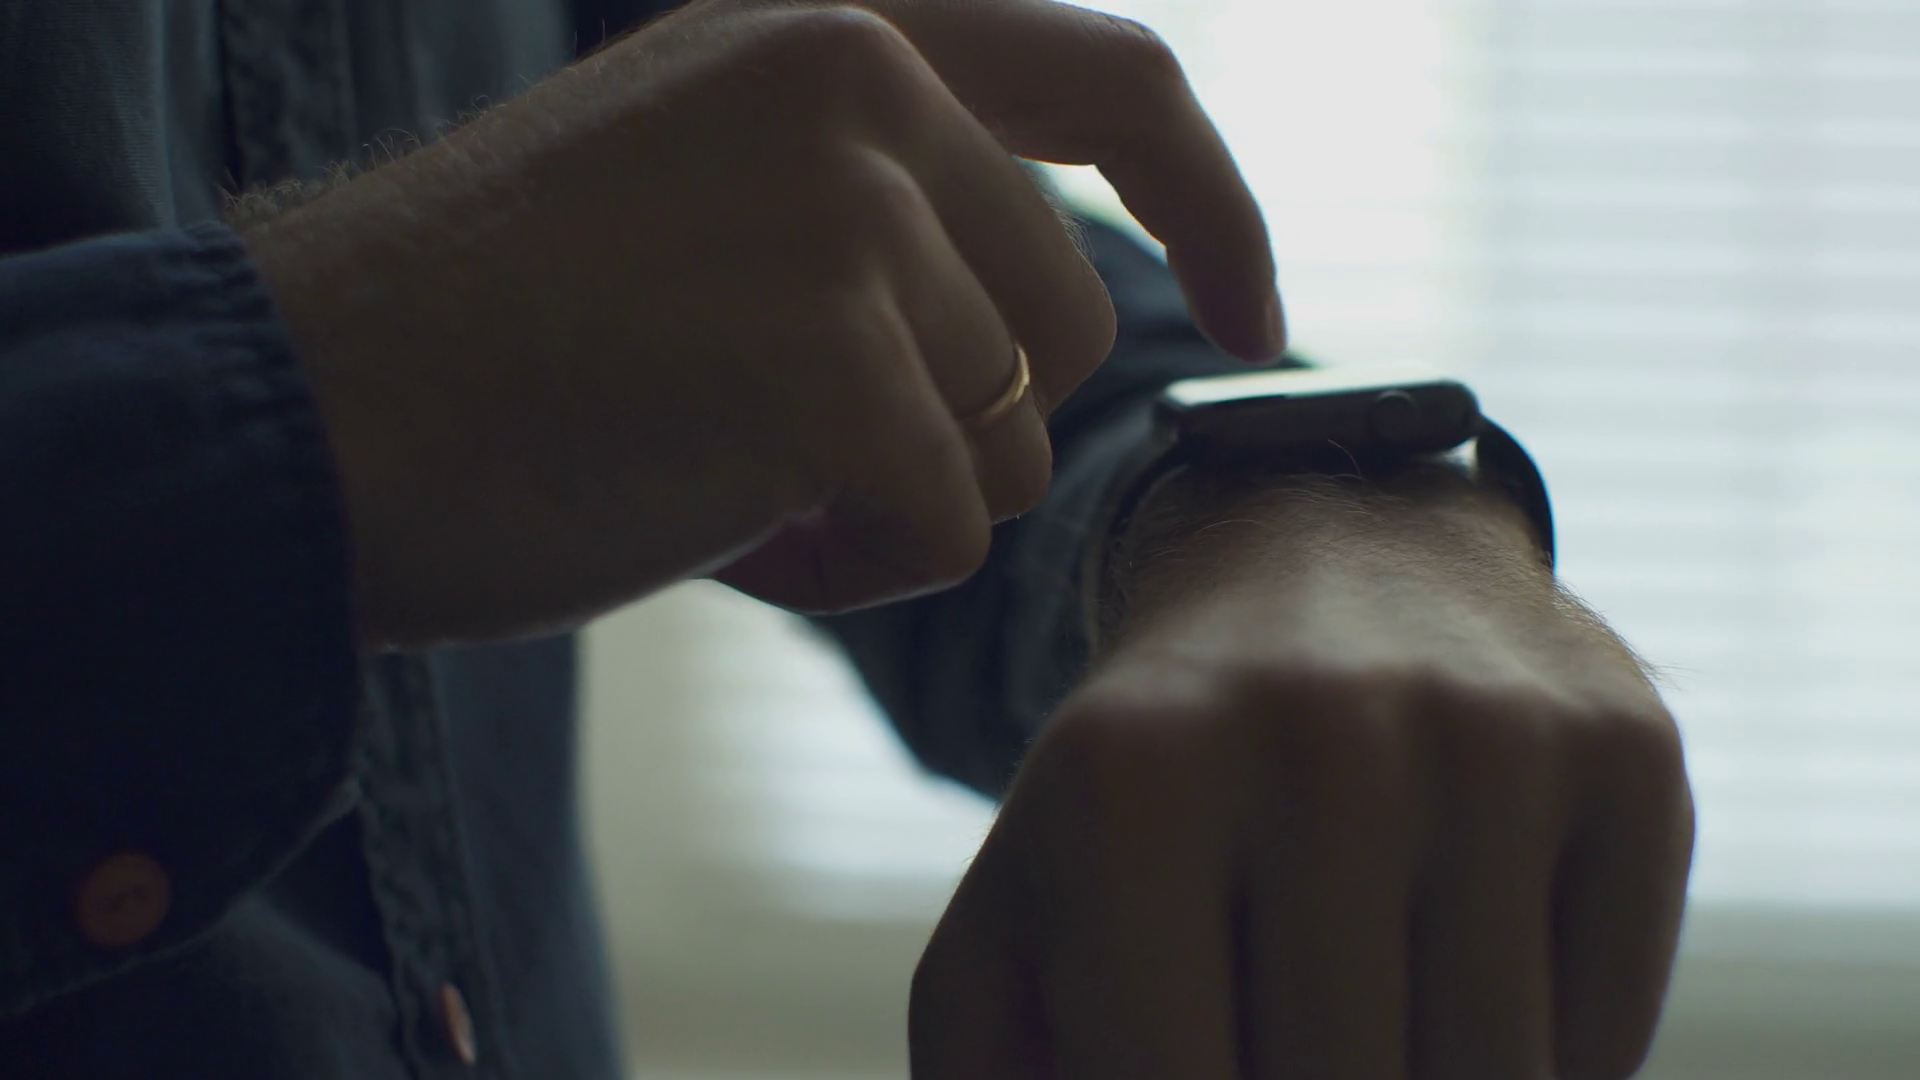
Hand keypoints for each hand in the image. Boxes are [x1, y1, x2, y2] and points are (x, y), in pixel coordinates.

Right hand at [241, 0, 1281, 646]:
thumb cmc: (505, 337)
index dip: (1215, 206)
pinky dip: (860, 570)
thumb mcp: (715, 191)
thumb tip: (1051, 334)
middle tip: (795, 457)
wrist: (305, 411)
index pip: (1120, 84)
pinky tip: (725, 539)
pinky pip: (945, 524)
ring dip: (898, 498)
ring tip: (732, 481)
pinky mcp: (822, 352)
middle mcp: (856, 75)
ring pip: (1013, 439)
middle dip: (961, 427)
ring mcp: (844, 205)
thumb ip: (890, 209)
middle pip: (1063, 327)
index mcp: (835, 24)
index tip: (1252, 313)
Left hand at [911, 473, 1693, 1079]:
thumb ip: (993, 1066)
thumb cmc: (1153, 783)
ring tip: (1359, 992)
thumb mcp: (1021, 901)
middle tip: (1278, 1020)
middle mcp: (1323, 736)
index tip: (1195, 1054)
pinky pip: (1601, 1041)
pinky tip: (1461, 946)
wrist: (1321, 548)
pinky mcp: (1627, 754)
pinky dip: (1539, 1052)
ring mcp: (1495, 738)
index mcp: (1131, 782)